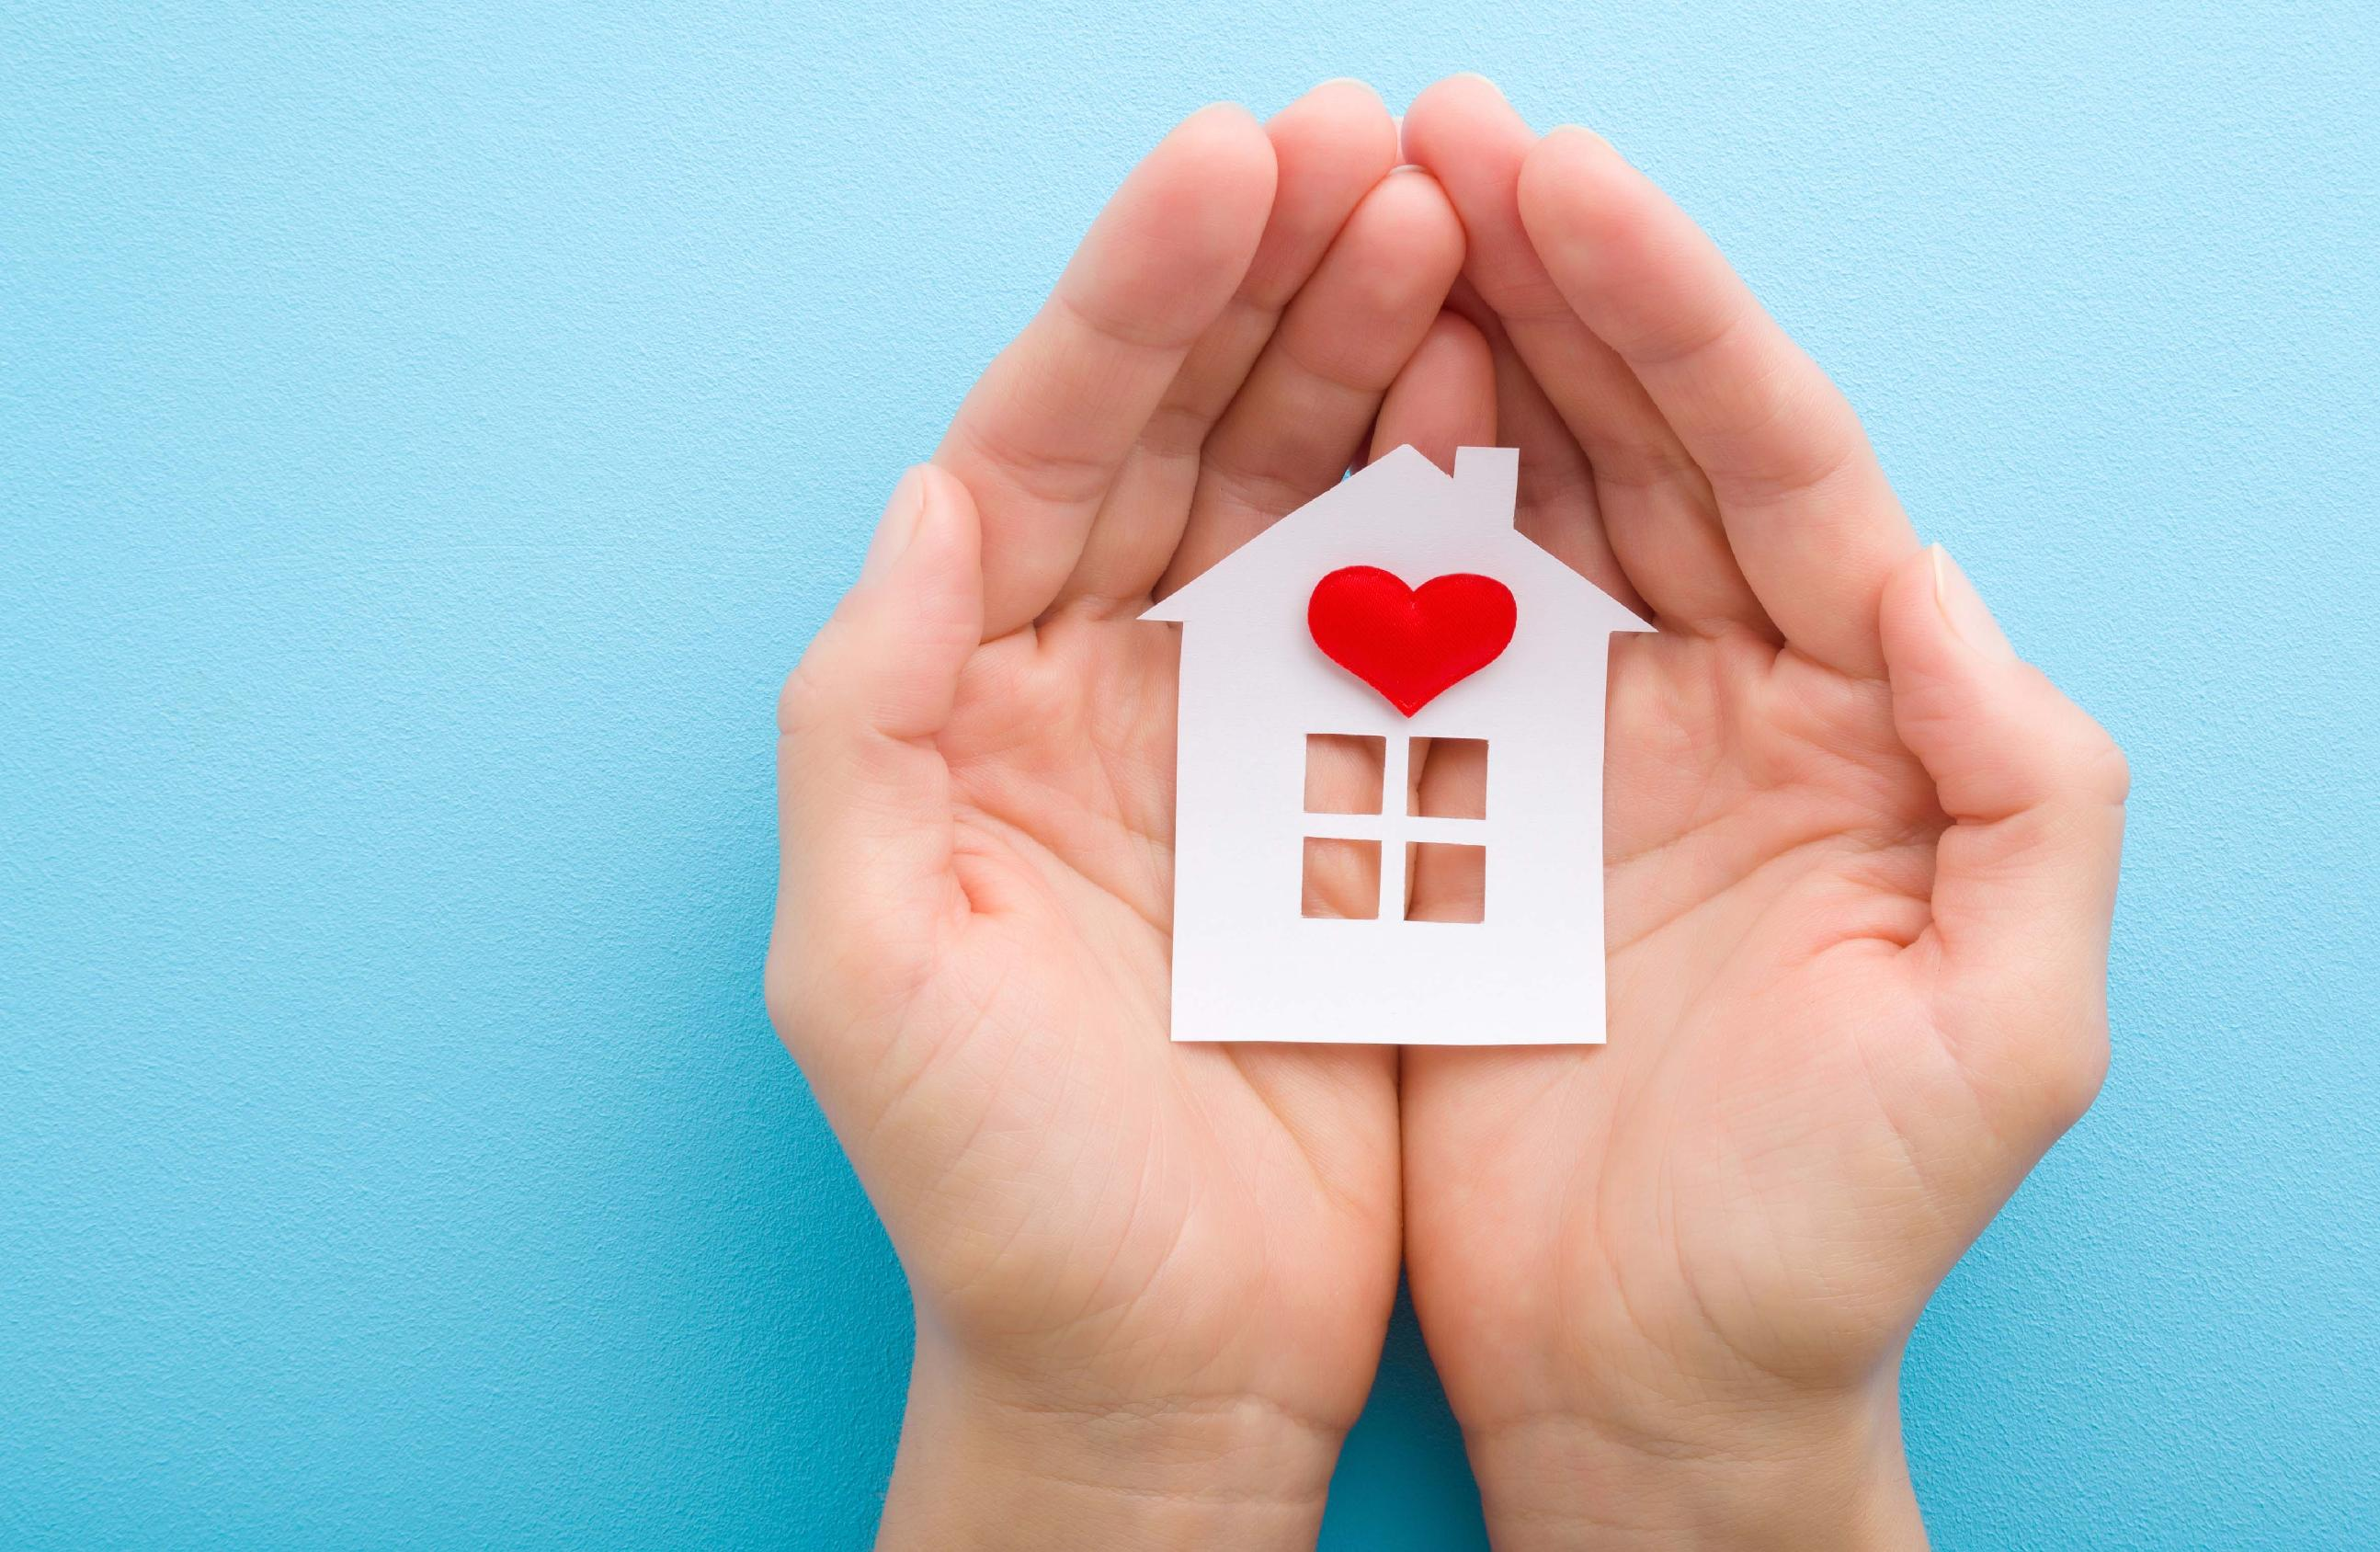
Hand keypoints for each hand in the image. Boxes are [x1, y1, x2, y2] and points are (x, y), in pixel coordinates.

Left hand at [766, 85, 1485, 1549]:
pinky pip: (1415, 622)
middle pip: (1187, 430)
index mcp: (973, 698)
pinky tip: (1508, 401)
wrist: (1153, 1366)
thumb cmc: (995, 1192)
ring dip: (1376, 351)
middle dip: (1277, 277)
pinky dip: (1461, 508)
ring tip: (1458, 217)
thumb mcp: (870, 969)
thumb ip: (863, 723)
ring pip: (1309, 495)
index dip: (1135, 301)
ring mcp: (1238, 733)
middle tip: (1383, 142)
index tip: (1231, 164)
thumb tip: (918, 503)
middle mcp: (1098, 684)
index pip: (1045, 445)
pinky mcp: (1361, 805)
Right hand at [1393, 78, 2129, 1549]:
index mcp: (1870, 720)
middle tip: (1434, 130)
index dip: (1680, 317)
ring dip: (1456, 351)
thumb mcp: (2006, 1037)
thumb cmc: (1840, 1238)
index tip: (1567, 178)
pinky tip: (1323, 404)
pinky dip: (1374, 509)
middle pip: (1648, 442)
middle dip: (1553, 279)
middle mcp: (1736, 699)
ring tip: (1368, 212)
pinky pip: (1417, 624)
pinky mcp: (1470, 813)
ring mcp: (1594, 743)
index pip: (1781, 466)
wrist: (1662, 1389)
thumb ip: (2026, 795)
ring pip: (1527, 500)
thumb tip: (1944, 588)